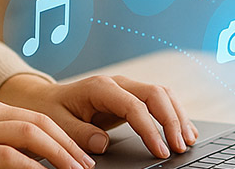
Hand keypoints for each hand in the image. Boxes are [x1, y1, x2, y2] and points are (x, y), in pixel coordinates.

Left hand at [0, 73, 198, 158]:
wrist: (45, 99)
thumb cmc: (51, 111)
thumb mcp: (57, 123)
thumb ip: (79, 133)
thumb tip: (102, 143)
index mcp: (100, 88)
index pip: (134, 106)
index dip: (150, 129)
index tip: (160, 151)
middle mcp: (117, 83)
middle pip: (156, 94)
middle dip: (172, 120)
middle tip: (180, 147)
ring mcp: (126, 88)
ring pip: (162, 94)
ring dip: (178, 116)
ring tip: (188, 141)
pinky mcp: (131, 96)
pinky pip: (159, 100)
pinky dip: (174, 114)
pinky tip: (183, 131)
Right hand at [0, 95, 95, 168]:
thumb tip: (31, 161)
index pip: (35, 115)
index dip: (63, 134)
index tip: (79, 154)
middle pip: (39, 121)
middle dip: (68, 144)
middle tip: (86, 165)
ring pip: (30, 134)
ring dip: (59, 154)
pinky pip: (7, 156)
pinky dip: (31, 167)